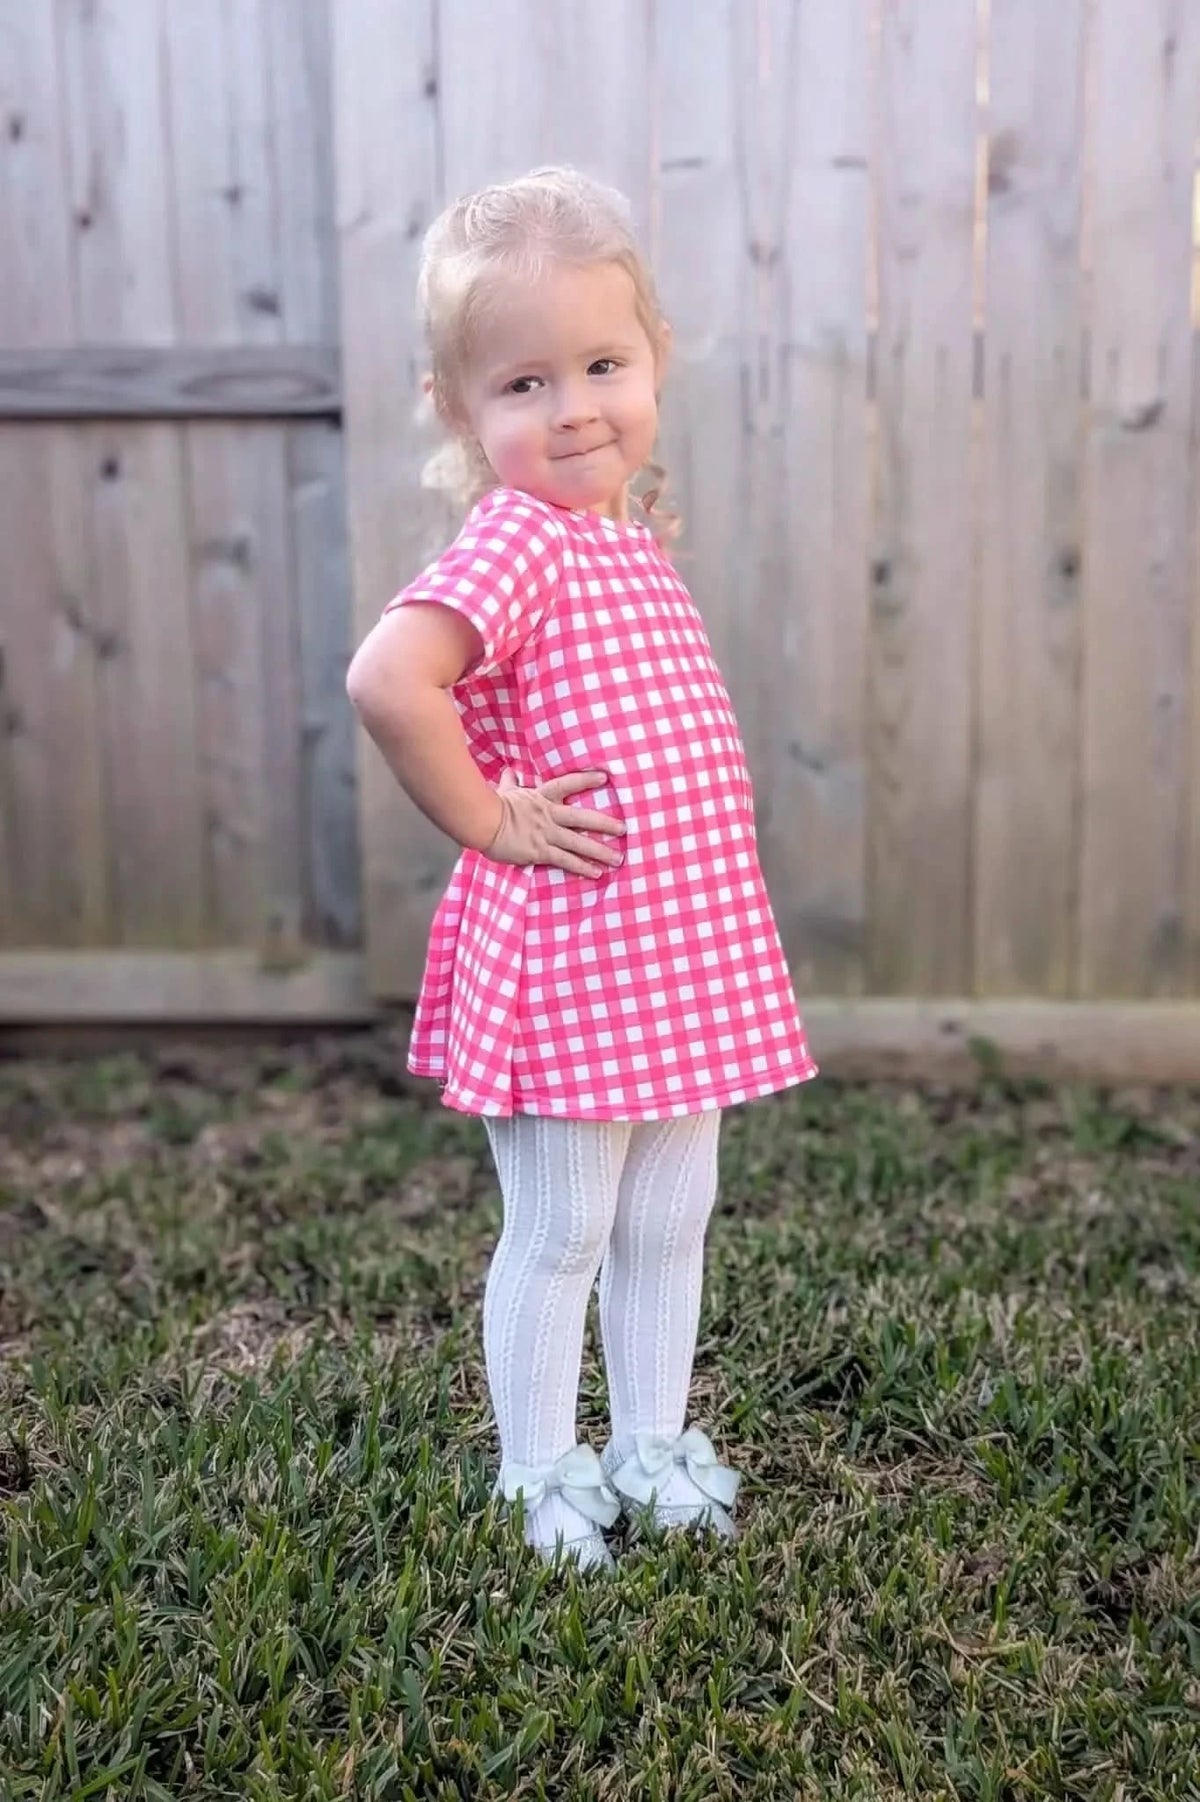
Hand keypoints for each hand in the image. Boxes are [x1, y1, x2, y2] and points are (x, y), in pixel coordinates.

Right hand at [485, 770, 625, 877]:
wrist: (480, 822)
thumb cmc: (491, 807)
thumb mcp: (504, 792)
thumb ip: (510, 783)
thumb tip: (509, 771)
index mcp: (541, 798)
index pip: (567, 785)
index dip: (586, 780)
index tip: (605, 777)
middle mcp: (548, 815)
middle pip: (582, 818)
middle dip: (605, 824)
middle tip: (624, 829)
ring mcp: (545, 833)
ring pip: (578, 842)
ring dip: (600, 851)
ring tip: (618, 858)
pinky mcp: (540, 851)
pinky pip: (566, 860)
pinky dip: (582, 867)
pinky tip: (597, 873)